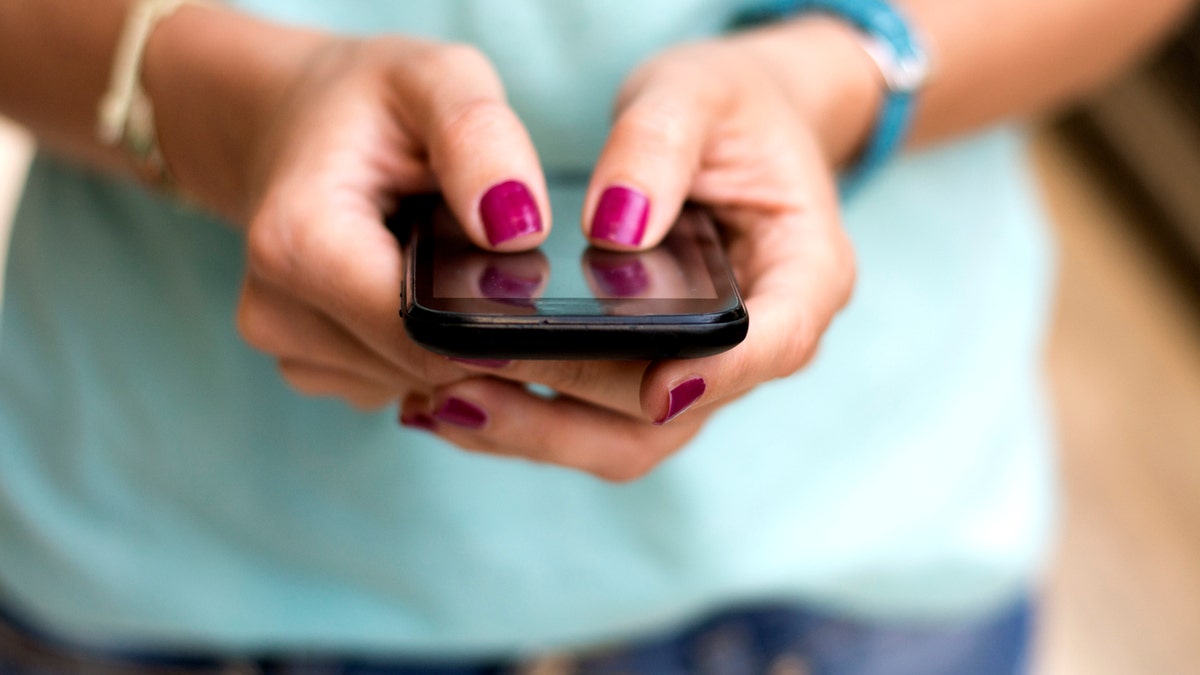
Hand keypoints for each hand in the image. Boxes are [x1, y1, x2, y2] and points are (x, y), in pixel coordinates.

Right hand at [152, 18, 560, 408]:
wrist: (296, 121)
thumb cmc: (370, 102)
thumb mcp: (435, 79)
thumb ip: (480, 139)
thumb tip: (519, 229)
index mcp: (298, 243)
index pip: (423, 334)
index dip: (496, 321)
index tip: (536, 284)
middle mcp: (277, 311)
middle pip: (426, 367)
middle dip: (483, 328)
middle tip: (498, 258)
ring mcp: (289, 349)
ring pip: (422, 384)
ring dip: (459, 339)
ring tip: (450, 262)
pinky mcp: (313, 368)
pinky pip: (403, 384)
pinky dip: (432, 349)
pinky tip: (426, 291)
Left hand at [400, 20, 878, 479]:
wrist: (729, 126)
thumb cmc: (725, 107)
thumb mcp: (696, 92)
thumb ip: (658, 146)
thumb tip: (614, 226)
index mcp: (804, 273)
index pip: (773, 342)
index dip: (716, 375)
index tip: (652, 385)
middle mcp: (759, 341)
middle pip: (677, 411)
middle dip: (573, 411)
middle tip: (468, 384)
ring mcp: (702, 368)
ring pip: (627, 437)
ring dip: (536, 431)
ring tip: (439, 401)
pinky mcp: (649, 375)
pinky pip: (594, 419)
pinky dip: (527, 415)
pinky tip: (451, 394)